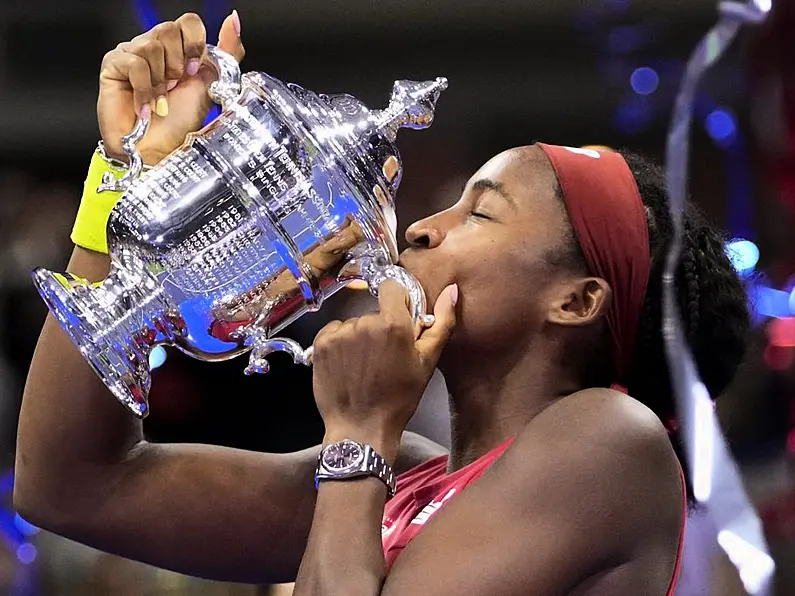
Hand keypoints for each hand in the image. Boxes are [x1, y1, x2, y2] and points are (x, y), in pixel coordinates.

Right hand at [98, 11, 244, 164]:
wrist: (158, 151)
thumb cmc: (179, 124)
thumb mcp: (212, 85)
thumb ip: (226, 53)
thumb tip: (234, 20)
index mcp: (179, 50)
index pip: (189, 21)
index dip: (195, 45)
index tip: (195, 71)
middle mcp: (155, 48)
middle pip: (169, 29)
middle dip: (178, 65)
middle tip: (174, 88)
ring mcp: (132, 54)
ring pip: (151, 46)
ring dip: (161, 82)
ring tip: (160, 101)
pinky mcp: (113, 65)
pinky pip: (134, 62)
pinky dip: (145, 89)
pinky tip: (146, 106)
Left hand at [312, 281, 457, 450]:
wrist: (361, 428)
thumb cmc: (398, 399)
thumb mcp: (427, 362)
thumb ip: (441, 323)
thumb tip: (451, 291)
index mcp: (394, 324)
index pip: (392, 287)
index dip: (397, 303)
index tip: (399, 321)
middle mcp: (365, 323)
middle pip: (374, 312)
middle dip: (380, 328)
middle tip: (384, 357)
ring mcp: (341, 333)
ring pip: (355, 324)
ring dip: (359, 339)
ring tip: (365, 366)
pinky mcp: (321, 344)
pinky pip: (334, 331)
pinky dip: (340, 344)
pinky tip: (349, 366)